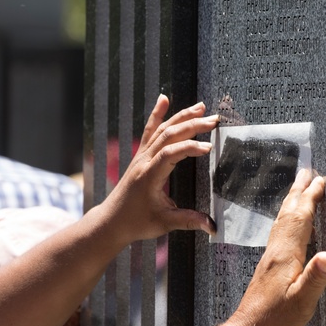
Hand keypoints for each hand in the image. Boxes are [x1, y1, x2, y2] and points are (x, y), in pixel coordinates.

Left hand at [102, 95, 218, 244]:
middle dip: (192, 125)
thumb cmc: (136, 222)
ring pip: (162, 129)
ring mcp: (141, 156)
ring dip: (181, 116)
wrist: (112, 221)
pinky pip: (150, 130)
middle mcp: (144, 161)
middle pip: (169, 135)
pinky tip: (163, 98)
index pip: (171, 154)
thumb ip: (189, 221)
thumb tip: (212, 226)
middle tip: (214, 120)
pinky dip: (157, 113)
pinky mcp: (141, 156)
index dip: (191, 148)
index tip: (210, 147)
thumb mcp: (164, 223)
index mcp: (149, 176)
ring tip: (201, 107)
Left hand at [226, 169, 325, 325]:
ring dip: (291, 203)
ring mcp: (270, 258)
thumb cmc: (275, 321)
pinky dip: (287, 220)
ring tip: (298, 190)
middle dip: (299, 192)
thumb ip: (315, 278)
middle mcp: (276, 251)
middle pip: (288, 214)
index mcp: (285, 254)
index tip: (320, 181)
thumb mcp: (302, 302)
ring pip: (282, 222)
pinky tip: (289, 227)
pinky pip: (280, 233)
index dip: (310, 199)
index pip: (300, 219)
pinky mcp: (269, 267)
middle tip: (307, 172)